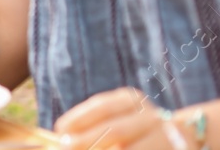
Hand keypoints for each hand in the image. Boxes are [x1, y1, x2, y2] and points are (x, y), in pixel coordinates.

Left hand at [56, 88, 193, 148]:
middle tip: (65, 146)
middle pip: (115, 130)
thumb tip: (64, 135)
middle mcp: (150, 116)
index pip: (102, 107)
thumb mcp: (119, 116)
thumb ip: (95, 124)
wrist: (186, 135)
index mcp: (131, 100)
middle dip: (87, 141)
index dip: (78, 119)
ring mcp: (164, 136)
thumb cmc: (137, 127)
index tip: (59, 129)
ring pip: (129, 149)